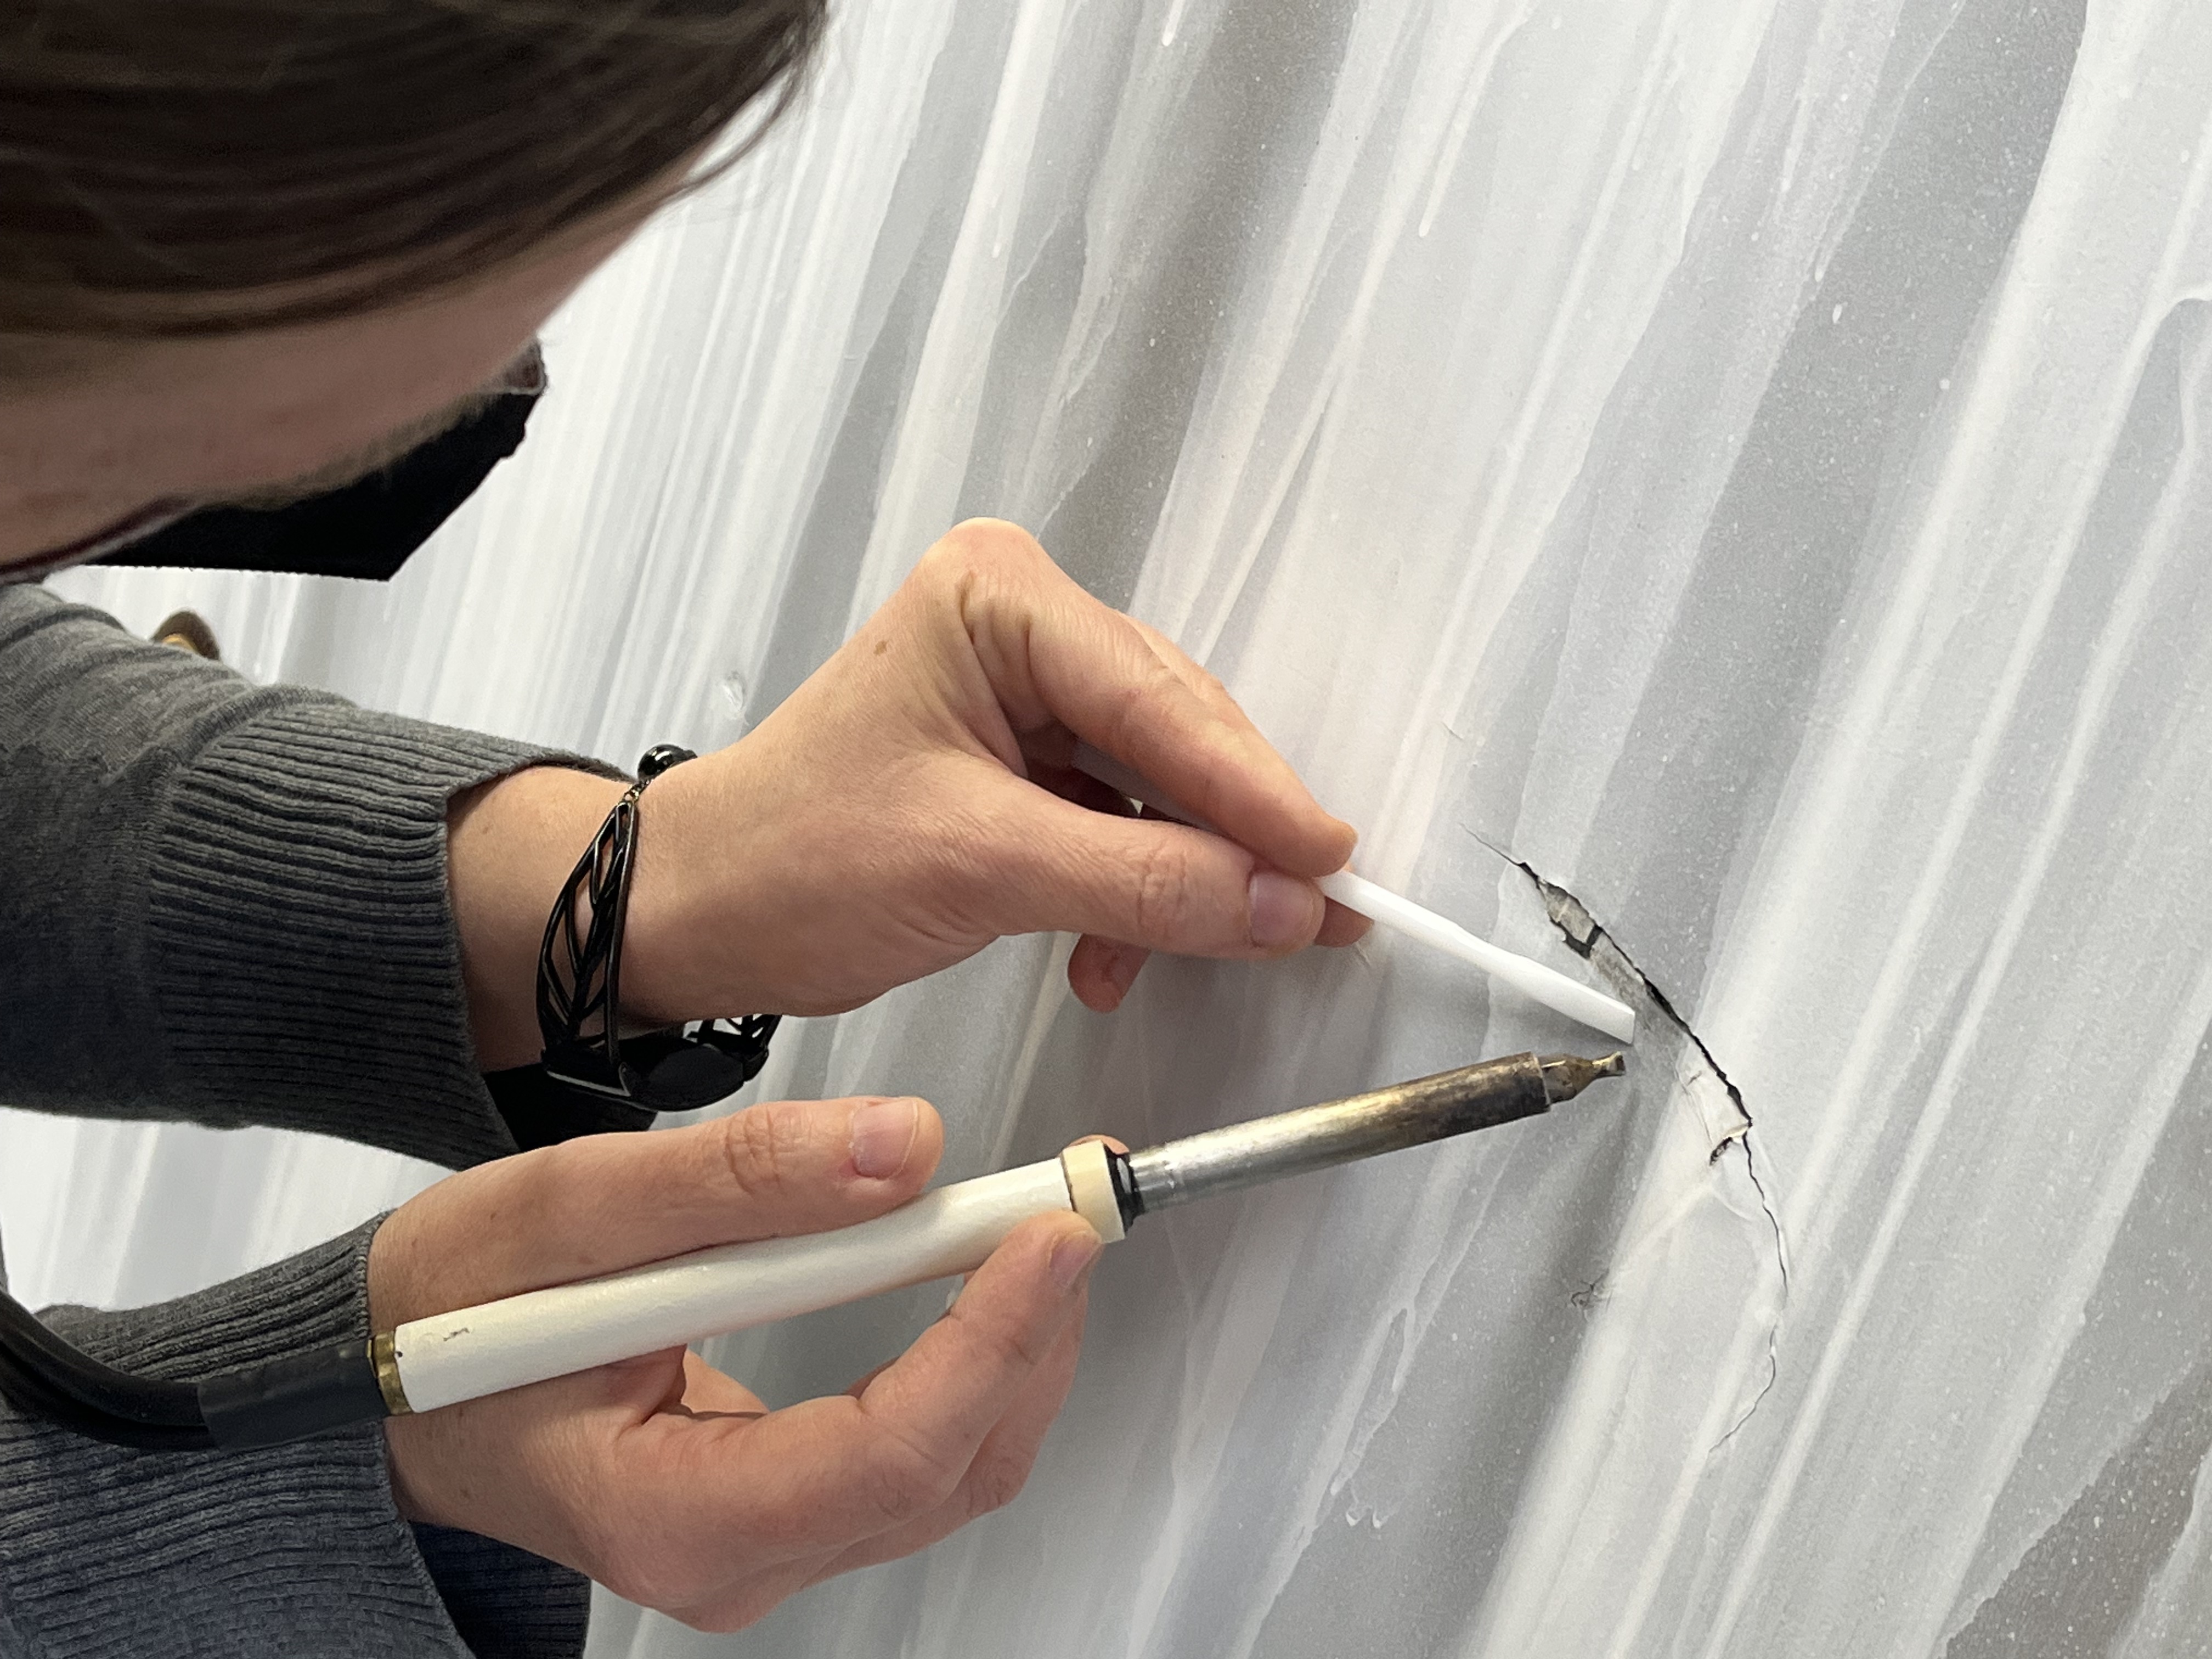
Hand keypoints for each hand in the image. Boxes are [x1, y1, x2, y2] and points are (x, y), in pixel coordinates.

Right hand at [371, 1093, 1097, 1630]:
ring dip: (1016, 1345)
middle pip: (948, 1469)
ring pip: (951, 1469)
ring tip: (1045, 1225)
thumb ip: (737, 1182)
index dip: (991, 1336)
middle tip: (1075, 1206)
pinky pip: (915, 1451)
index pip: (888, 1449)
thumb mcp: (567, 1211)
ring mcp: (764, 1543)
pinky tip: (981, 1275)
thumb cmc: (448, 1314)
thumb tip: (903, 1148)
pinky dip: (970, 1359)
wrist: (387, 1380)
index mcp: (671, 1515)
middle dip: (1031, 1333)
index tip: (1050, 1232)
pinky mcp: (783, 1505)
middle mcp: (733, 1557)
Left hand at [631, 520, 1363, 1017]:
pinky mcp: (1025, 761)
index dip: (1253, 791)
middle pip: (1176, 734)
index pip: (1157, 699)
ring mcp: (1025, 693)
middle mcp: (1020, 625)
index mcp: (999, 599)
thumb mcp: (978, 867)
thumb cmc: (789, 859)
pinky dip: (1135, 895)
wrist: (695, 914)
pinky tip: (1114, 959)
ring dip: (1182, 879)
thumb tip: (1281, 904)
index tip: (1331, 862)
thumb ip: (1143, 884)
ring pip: (1161, 785)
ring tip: (1209, 950)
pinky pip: (1122, 822)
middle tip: (1312, 915)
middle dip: (1233, 838)